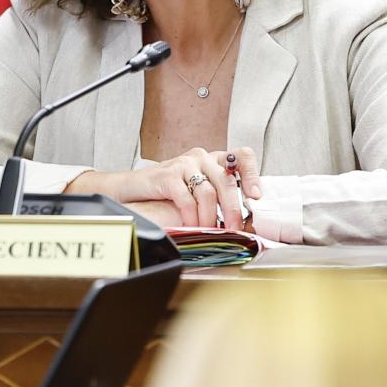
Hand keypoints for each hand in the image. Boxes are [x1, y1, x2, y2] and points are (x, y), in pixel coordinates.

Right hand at [65, 147, 261, 229]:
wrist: (130, 189)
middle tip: (235, 228)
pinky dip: (191, 217)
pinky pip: (187, 199)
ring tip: (209, 230)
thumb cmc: (165, 192)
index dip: (252, 174)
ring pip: (208, 192)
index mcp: (211, 158)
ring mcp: (183, 164)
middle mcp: (200, 156)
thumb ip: (216, 194)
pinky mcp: (167, 175)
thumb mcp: (195, 188)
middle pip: (227, 181)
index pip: (240, 156)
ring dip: (211, 217)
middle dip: (233, 209)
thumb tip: (242, 217)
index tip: (256, 196)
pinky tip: (190, 225)